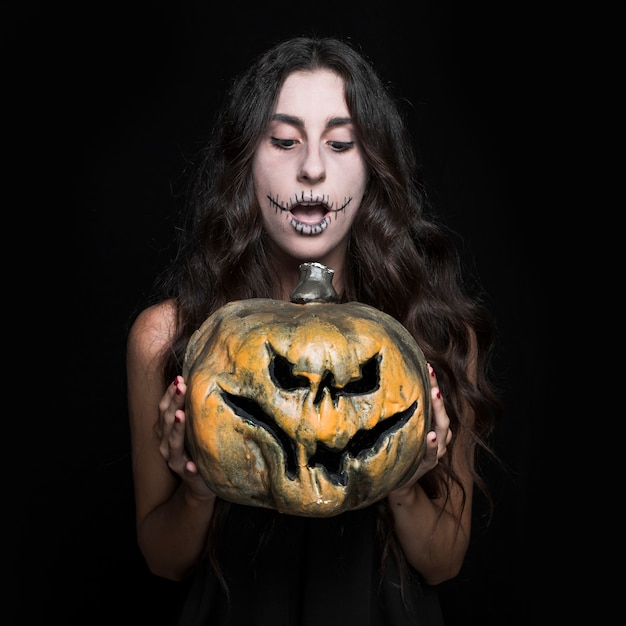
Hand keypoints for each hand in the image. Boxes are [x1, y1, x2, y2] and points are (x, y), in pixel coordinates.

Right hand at [158, 375, 215, 500]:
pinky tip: (192, 465)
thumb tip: (203, 381)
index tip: (180, 378)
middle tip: (182, 386)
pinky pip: (188, 472)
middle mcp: (166, 444)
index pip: (165, 409)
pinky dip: (189, 468)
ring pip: (173, 443)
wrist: (200, 484)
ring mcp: (176, 461)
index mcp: (168, 431)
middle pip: (168, 420)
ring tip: (181, 416)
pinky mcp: (188, 476)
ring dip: (177, 429)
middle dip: (175, 402)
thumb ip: (193, 411)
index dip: (170, 394)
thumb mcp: (194, 428)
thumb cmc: (198, 448)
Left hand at [389, 363, 451, 492]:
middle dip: (437, 393)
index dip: (434, 384)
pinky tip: (429, 436)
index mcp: (432, 425)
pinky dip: (432, 445)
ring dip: (439, 412)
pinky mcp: (427, 464)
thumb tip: (387, 381)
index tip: (427, 366)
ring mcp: (435, 451)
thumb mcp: (402, 427)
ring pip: (442, 429)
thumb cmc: (400, 448)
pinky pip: (432, 454)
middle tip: (431, 376)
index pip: (436, 402)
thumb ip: (402, 411)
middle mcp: (438, 436)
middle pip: (442, 412)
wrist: (396, 480)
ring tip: (434, 395)